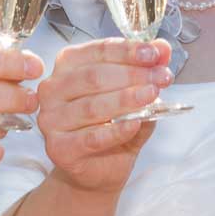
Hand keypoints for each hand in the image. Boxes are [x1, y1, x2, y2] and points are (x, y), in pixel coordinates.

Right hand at [35, 38, 172, 193]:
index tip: (155, 54)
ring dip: (127, 99)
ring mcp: (51, 120)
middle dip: (133, 74)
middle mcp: (52, 89)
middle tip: (161, 77)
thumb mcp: (134, 91)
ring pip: (92, 106)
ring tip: (152, 95)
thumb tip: (163, 48)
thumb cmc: (112, 123)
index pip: (98, 51)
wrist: (99, 167)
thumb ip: (146, 68)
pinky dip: (117, 130)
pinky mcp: (58, 149)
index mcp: (68, 65)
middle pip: (94, 76)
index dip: (128, 50)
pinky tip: (135, 124)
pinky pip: (92, 137)